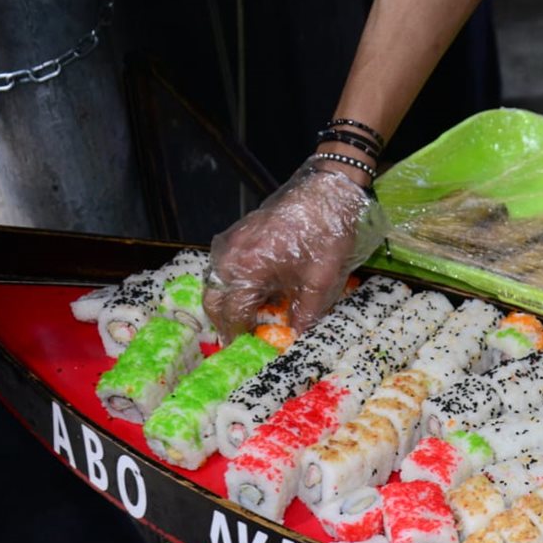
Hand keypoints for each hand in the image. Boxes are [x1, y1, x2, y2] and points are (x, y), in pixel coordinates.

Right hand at [204, 159, 388, 340]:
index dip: (240, 337)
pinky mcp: (238, 233)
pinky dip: (236, 284)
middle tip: (248, 338)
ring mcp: (231, 242)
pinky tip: (259, 290)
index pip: (232, 315)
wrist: (327, 190)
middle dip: (229, 323)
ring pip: (217, 284)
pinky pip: (226, 266)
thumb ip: (304, 316)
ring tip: (254, 317)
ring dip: (231, 303)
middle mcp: (230, 256)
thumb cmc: (326, 234)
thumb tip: (293, 340)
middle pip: (215, 301)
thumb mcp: (320, 283)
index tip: (251, 352)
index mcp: (247, 269)